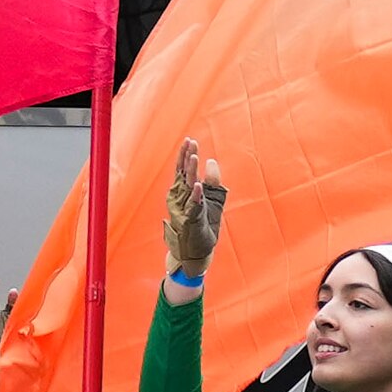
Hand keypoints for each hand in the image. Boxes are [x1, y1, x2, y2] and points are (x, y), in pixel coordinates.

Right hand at [161, 139, 227, 279]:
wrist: (197, 251)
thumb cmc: (203, 224)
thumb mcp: (212, 199)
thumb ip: (213, 181)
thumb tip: (211, 161)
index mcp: (182, 192)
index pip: (182, 170)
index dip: (185, 155)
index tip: (190, 140)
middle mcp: (179, 199)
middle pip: (182, 174)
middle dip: (186, 158)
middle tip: (190, 142)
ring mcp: (183, 210)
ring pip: (187, 187)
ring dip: (191, 172)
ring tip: (195, 157)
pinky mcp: (191, 221)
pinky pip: (193, 207)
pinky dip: (197, 196)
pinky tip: (199, 185)